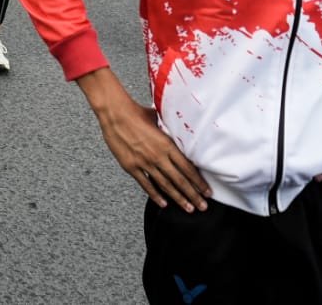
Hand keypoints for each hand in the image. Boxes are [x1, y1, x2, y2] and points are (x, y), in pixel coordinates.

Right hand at [83, 75, 209, 211]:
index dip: (198, 181)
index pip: (187, 168)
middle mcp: (158, 156)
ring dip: (178, 198)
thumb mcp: (158, 121)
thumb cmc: (135, 113)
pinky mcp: (131, 167)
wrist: (114, 114)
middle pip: (180, 180)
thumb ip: (167, 130)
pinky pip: (146, 184)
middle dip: (193, 195)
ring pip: (165, 185)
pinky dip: (155, 195)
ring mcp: (144, 163)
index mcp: (167, 144)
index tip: (206, 191)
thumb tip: (175, 130)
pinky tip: (163, 203)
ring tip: (188, 208)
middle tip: (202, 206)